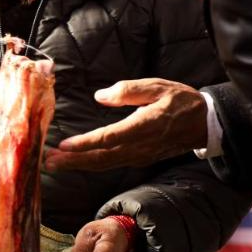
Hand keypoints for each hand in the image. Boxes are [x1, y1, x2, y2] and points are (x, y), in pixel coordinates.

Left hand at [45, 79, 207, 172]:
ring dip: (78, 165)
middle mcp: (141, 146)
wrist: (205, 124)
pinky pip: (111, 164)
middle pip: (102, 157)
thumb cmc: (180, 101)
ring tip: (54, 163)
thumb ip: (128, 90)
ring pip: (105, 164)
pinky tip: (75, 161)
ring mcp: (140, 156)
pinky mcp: (139, 159)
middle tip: (47, 161)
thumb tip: (100, 96)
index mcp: (145, 126)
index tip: (64, 145)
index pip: (110, 138)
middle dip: (72, 161)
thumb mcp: (157, 86)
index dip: (86, 143)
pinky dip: (91, 164)